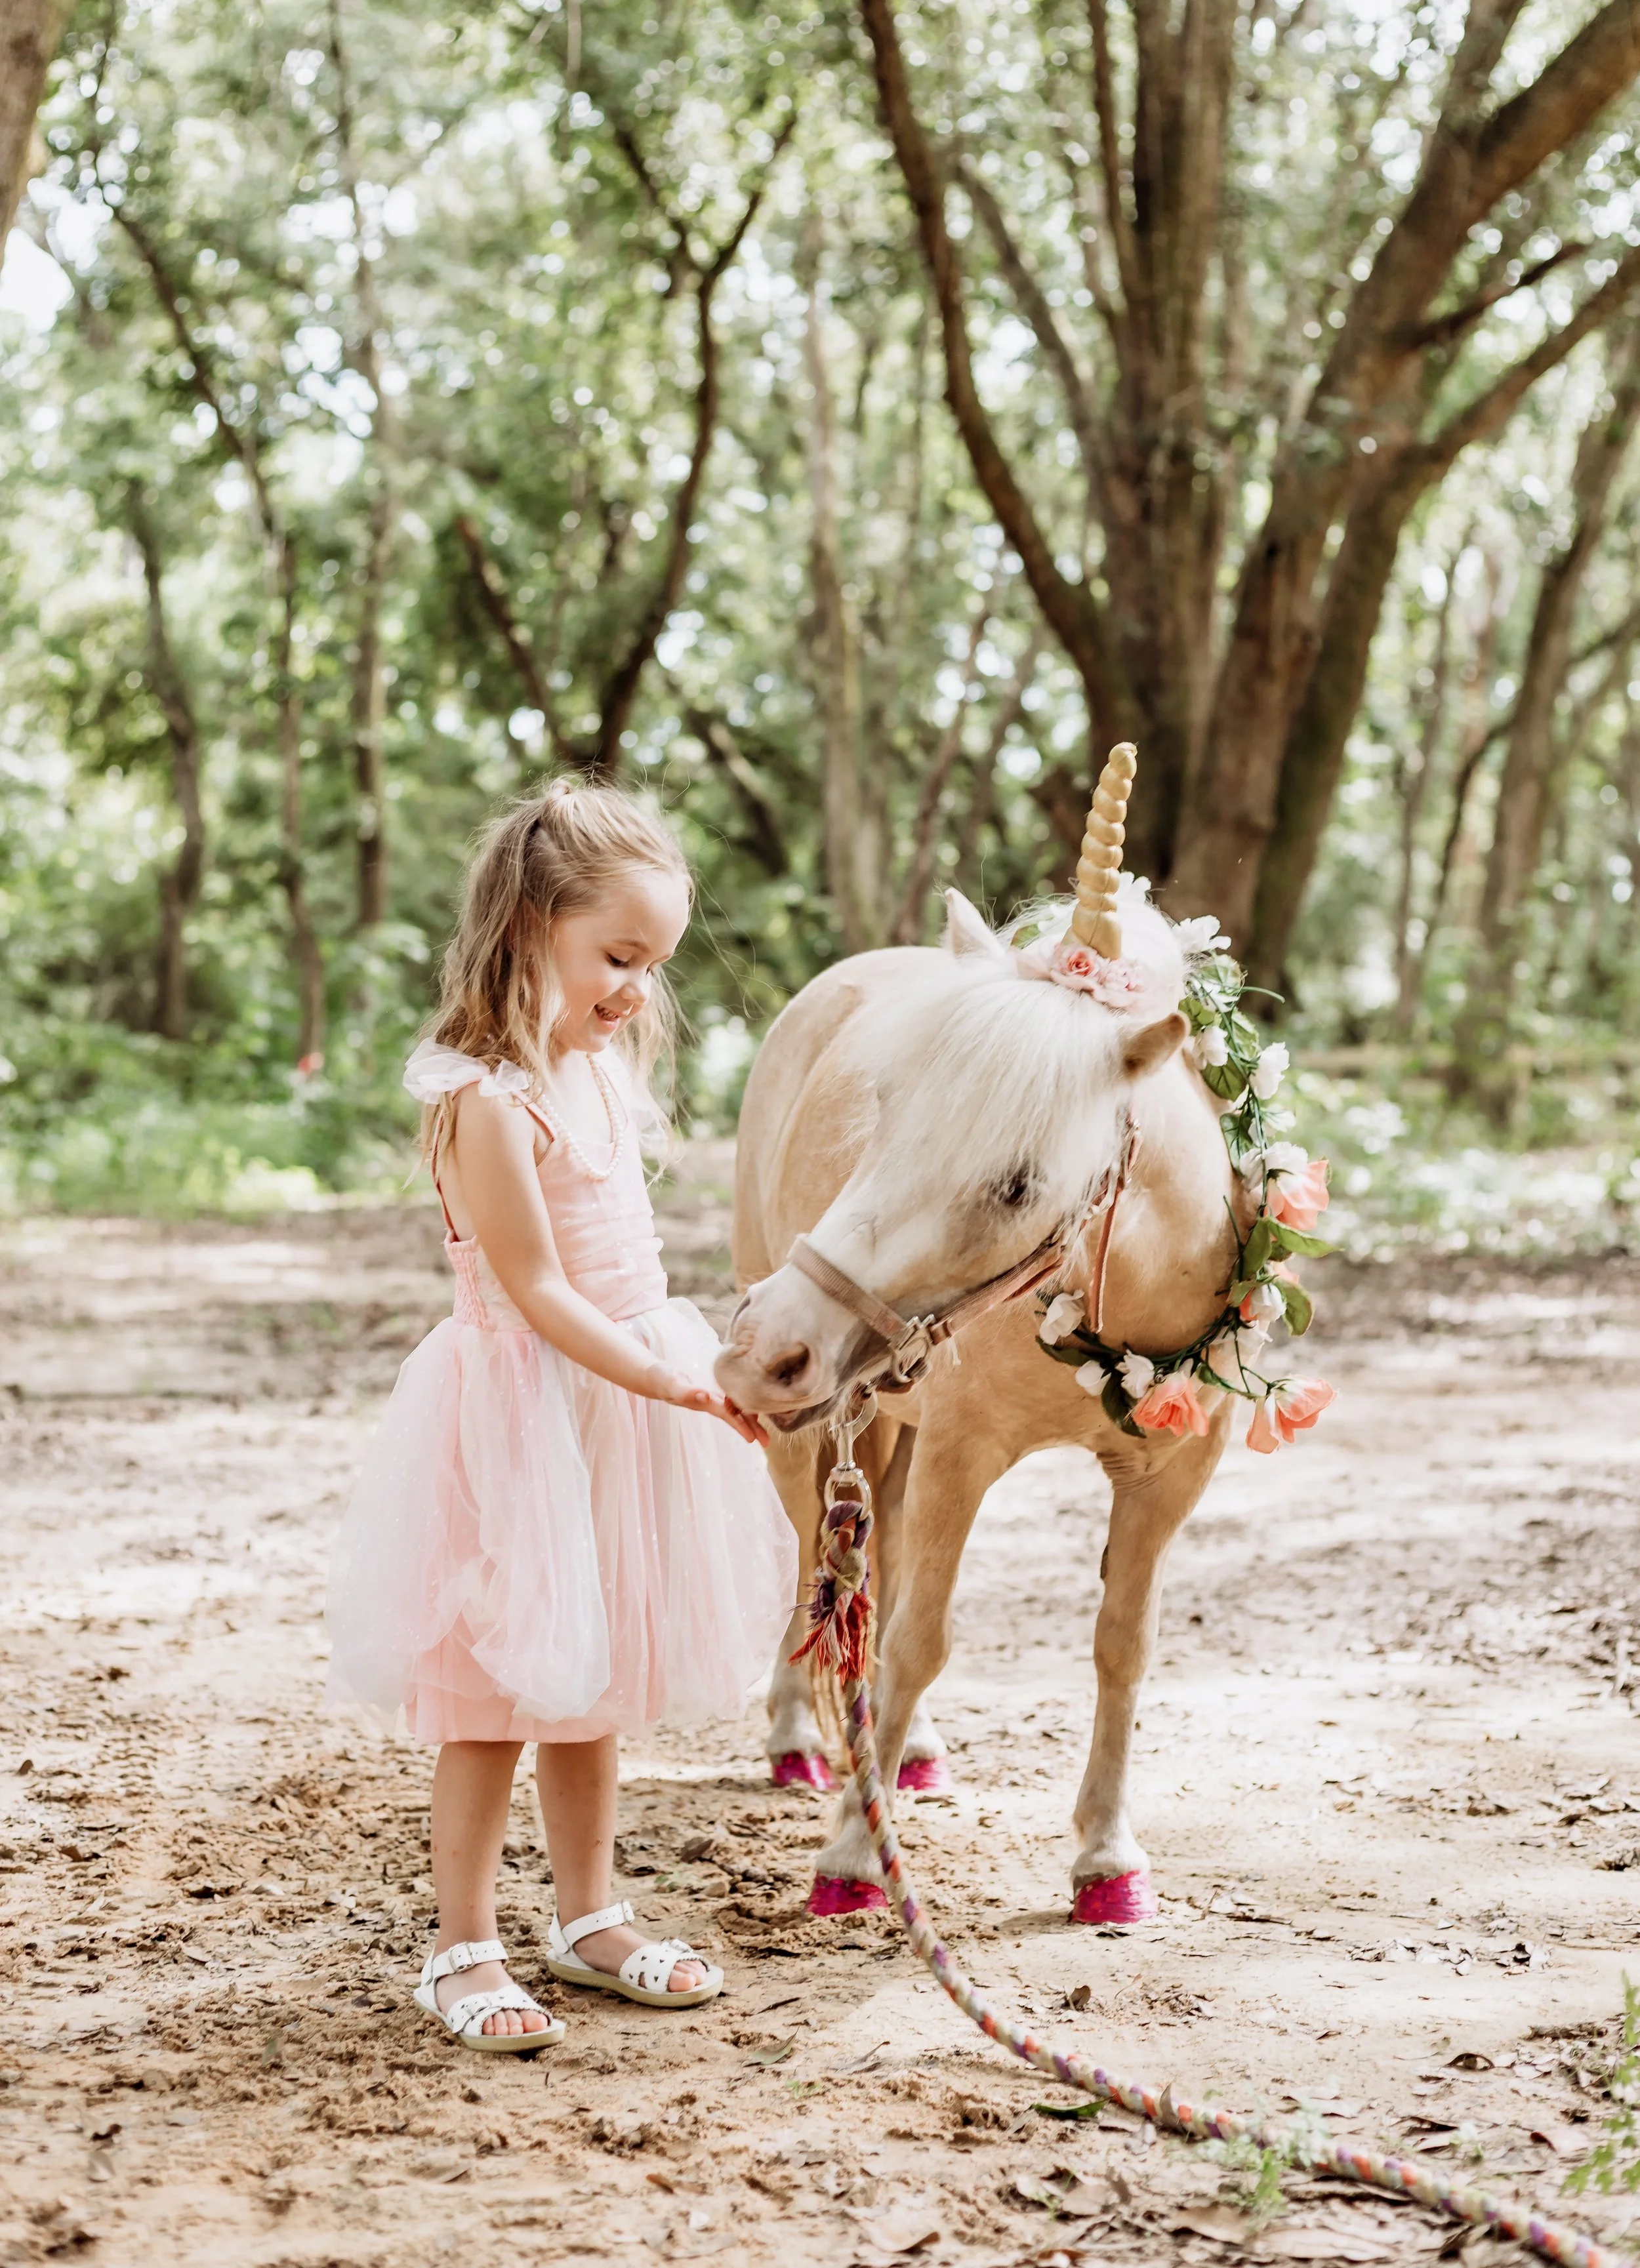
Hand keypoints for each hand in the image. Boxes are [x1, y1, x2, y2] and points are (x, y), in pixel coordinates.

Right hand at [650, 1367, 768, 1446]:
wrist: (655, 1377)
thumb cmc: (662, 1379)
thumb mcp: (671, 1384)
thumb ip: (686, 1391)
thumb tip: (705, 1395)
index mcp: (703, 1402)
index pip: (727, 1415)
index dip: (740, 1425)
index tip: (753, 1439)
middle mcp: (710, 1402)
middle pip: (734, 1417)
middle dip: (751, 1428)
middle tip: (767, 1442)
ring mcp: (710, 1398)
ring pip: (734, 1410)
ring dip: (749, 1419)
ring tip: (764, 1431)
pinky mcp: (710, 1391)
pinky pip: (730, 1400)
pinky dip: (742, 1404)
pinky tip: (752, 1405)